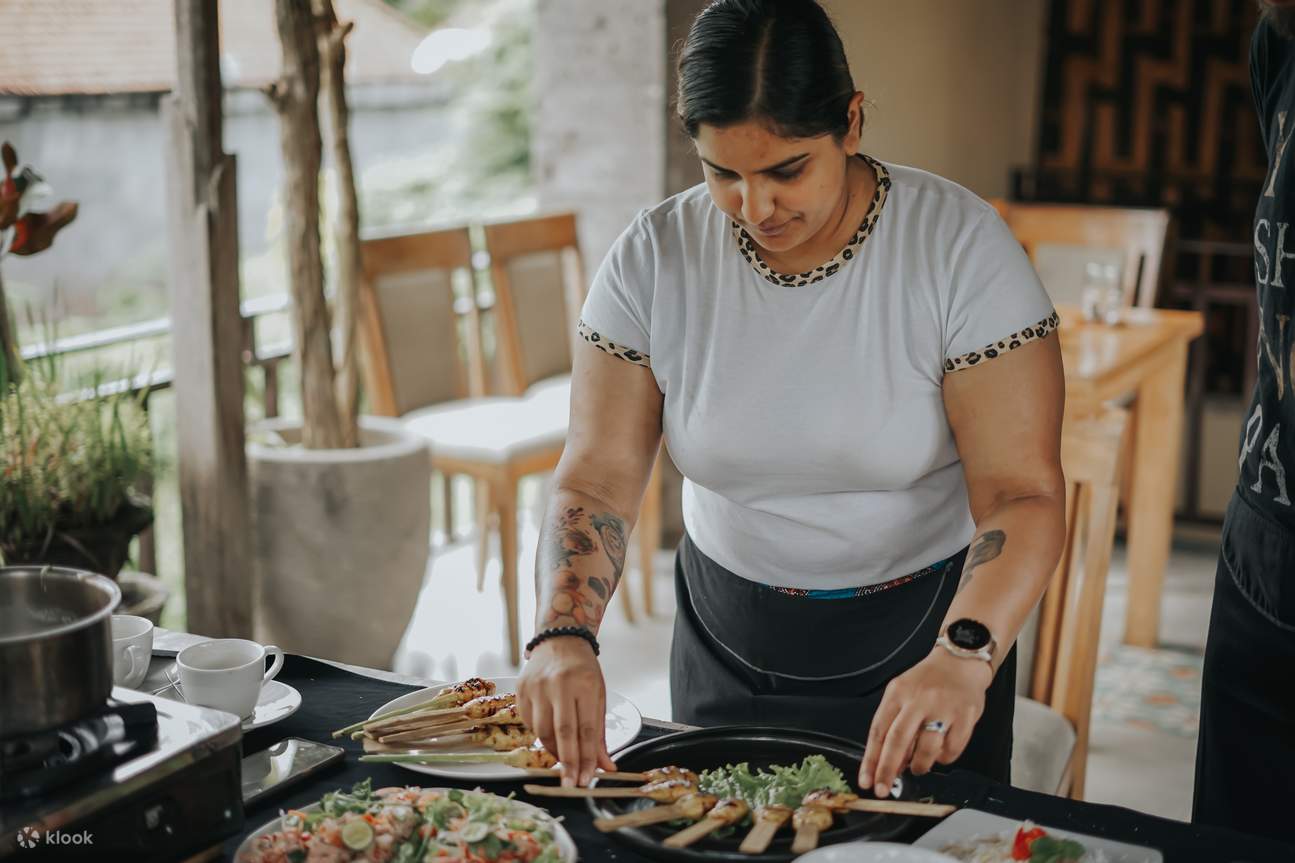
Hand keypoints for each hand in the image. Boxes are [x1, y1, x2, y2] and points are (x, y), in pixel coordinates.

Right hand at [518, 636, 617, 786]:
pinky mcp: (521, 689)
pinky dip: (540, 735)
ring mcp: (537, 686)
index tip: (586, 779)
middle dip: (568, 763)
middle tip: (571, 785)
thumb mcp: (598, 696)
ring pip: (542, 731)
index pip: (586, 729)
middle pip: (563, 733)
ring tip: (563, 759)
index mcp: (584, 684)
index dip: (586, 758)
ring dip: (553, 751)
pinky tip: (549, 736)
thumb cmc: (583, 670)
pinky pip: (530, 723)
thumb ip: (600, 733)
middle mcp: (559, 684)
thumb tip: (606, 767)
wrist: (559, 640)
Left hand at [859, 648, 992, 796]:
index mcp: (898, 693)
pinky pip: (951, 750)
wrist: (960, 662)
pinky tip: (940, 750)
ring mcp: (943, 708)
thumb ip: (893, 724)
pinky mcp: (965, 716)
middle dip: (887, 770)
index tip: (865, 780)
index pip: (879, 731)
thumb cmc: (928, 681)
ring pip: (926, 750)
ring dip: (919, 766)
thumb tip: (889, 763)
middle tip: (883, 789)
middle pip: (898, 741)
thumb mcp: (902, 693)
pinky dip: (944, 758)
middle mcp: (919, 699)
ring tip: (918, 766)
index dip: (871, 759)